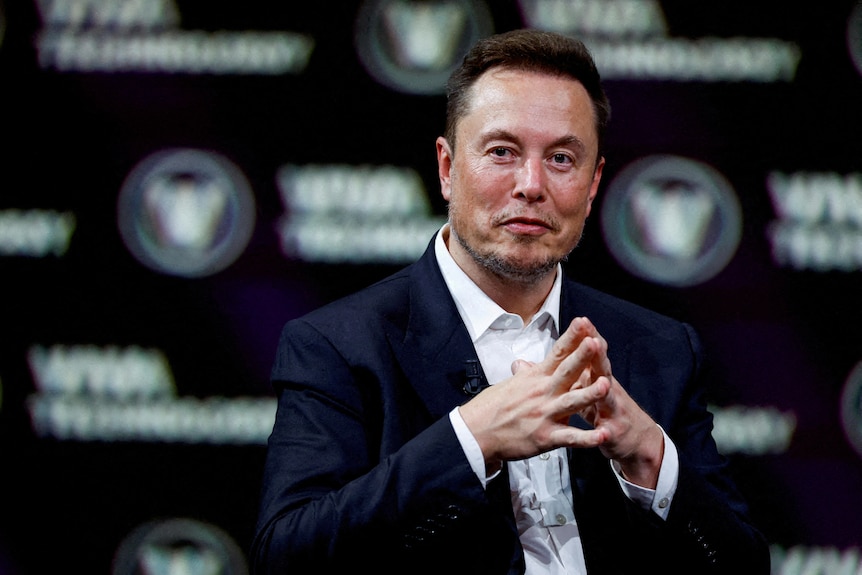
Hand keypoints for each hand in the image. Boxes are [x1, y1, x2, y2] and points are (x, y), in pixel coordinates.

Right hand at [458, 317, 663, 487]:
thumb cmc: (490, 408)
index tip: (583, 322)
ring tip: (606, 385)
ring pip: (572, 402)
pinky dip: (587, 438)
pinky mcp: (546, 437)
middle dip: (582, 357)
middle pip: (567, 372)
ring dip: (589, 394)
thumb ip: (522, 375)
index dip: (572, 337)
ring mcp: (545, 414)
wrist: (476, 433)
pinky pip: (570, 438)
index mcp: (536, 378)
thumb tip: (522, 364)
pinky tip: (603, 435)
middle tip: (596, 343)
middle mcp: (543, 392)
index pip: (557, 353)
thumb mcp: (508, 385)